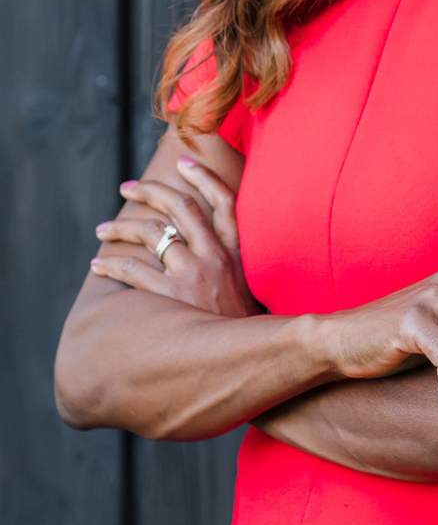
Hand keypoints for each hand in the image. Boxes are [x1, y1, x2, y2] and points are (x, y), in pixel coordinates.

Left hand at [90, 158, 261, 318]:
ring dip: (120, 229)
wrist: (250, 362)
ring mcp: (193, 276)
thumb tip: (209, 249)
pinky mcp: (171, 299)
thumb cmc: (245, 329)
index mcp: (238, 251)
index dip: (204, 176)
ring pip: (150, 234)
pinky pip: (133, 270)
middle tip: (126, 189)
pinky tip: (98, 265)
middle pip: (179, 207)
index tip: (184, 162)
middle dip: (149, 192)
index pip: (225, 200)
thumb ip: (233, 266)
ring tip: (101, 232)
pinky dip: (111, 264)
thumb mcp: (252, 290)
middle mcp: (215, 256)